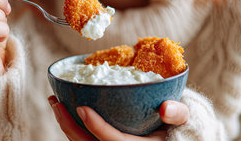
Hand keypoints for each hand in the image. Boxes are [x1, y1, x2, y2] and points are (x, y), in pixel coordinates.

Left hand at [48, 95, 188, 140]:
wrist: (175, 137)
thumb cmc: (176, 125)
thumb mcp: (184, 119)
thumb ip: (178, 113)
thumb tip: (166, 107)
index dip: (96, 127)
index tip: (81, 107)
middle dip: (69, 126)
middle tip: (56, 102)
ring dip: (65, 125)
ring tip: (55, 103)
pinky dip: (71, 127)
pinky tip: (65, 110)